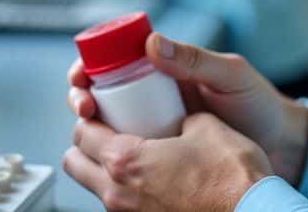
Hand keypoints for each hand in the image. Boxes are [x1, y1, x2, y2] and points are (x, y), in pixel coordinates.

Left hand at [63, 111, 271, 211]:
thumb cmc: (232, 175)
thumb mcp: (206, 126)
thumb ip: (181, 116)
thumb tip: (179, 117)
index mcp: (126, 161)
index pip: (83, 132)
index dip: (91, 113)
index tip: (103, 104)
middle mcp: (119, 192)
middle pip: (74, 163)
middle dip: (85, 142)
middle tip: (108, 126)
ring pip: (94, 186)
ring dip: (103, 166)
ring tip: (133, 151)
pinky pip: (121, 202)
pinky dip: (127, 186)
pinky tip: (156, 175)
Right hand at [68, 33, 307, 184]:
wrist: (281, 146)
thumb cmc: (259, 104)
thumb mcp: (230, 75)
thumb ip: (196, 60)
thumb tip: (153, 43)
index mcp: (168, 69)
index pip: (117, 60)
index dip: (90, 65)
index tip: (82, 75)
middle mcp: (156, 96)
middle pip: (103, 93)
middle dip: (82, 97)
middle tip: (85, 108)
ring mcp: (157, 126)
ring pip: (109, 125)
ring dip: (91, 128)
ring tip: (91, 134)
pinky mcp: (163, 155)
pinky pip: (129, 153)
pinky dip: (112, 156)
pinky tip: (107, 162)